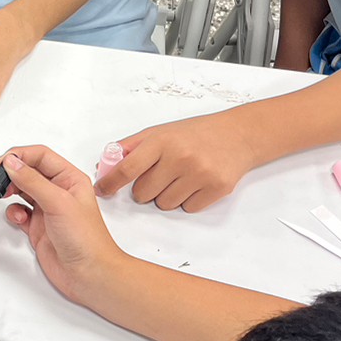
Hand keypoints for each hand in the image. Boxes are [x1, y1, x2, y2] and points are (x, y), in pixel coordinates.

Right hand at [0, 149, 128, 309]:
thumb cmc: (86, 239)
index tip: (1, 162)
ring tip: (3, 194)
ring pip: (21, 190)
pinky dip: (13, 213)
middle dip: (10, 173)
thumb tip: (12, 163)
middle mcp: (58, 191)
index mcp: (70, 179)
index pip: (41, 156)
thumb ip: (32, 181)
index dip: (19, 155)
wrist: (89, 274)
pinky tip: (19, 219)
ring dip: (10, 191)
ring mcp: (47, 209)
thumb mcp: (58, 202)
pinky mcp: (38, 227)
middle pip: (28, 171)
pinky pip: (19, 212)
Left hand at [96, 111, 260, 211]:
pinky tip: (195, 183)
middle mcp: (180, 157)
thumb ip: (131, 148)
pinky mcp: (216, 188)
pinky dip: (188, 200)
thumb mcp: (160, 132)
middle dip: (145, 190)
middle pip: (143, 193)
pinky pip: (188, 208)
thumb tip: (105, 166)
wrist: (237, 135)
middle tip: (159, 176)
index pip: (127, 169)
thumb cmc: (194, 133)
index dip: (110, 183)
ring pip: (164, 204)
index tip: (102, 191)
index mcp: (161, 141)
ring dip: (167, 196)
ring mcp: (199, 173)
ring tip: (180, 178)